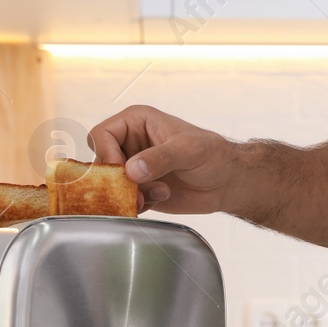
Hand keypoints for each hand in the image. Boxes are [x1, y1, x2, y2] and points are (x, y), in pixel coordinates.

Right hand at [86, 105, 240, 214]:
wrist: (227, 181)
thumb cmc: (213, 154)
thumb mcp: (189, 150)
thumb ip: (161, 157)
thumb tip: (132, 169)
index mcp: (136, 122)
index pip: (101, 135)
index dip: (105, 154)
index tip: (123, 171)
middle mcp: (129, 143)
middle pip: (100, 163)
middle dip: (118, 180)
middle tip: (138, 190)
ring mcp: (133, 168)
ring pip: (110, 185)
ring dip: (130, 194)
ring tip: (159, 192)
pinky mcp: (138, 189)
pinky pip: (122, 200)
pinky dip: (136, 204)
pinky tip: (161, 197)